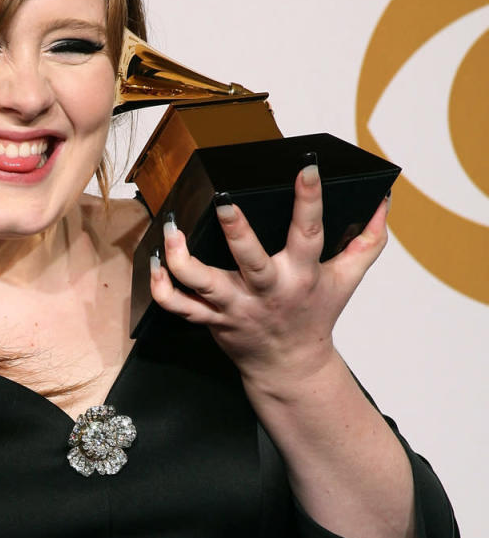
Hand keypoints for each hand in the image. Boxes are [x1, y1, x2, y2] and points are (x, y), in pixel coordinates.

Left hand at [149, 157, 389, 388]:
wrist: (290, 368)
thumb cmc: (314, 316)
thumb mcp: (346, 279)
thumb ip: (367, 241)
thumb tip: (384, 202)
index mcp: (302, 274)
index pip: (310, 232)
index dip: (310, 200)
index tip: (307, 168)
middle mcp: (267, 289)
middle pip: (251, 259)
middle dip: (237, 231)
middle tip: (225, 201)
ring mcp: (234, 305)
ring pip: (202, 284)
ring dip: (181, 258)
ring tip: (171, 230)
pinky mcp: (210, 319)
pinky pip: (177, 305)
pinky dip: (160, 286)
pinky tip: (153, 262)